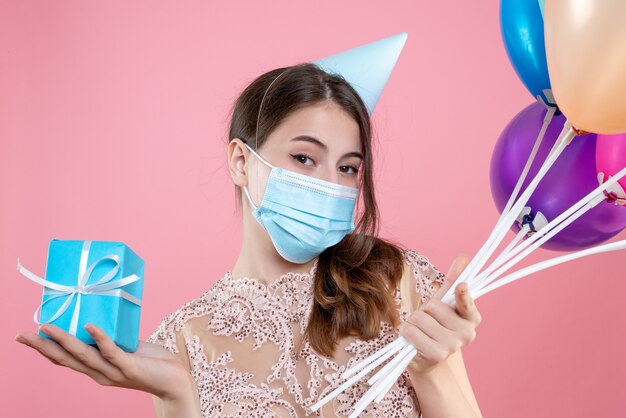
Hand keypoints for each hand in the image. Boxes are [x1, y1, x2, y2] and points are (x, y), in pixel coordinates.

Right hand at [15, 323, 193, 401]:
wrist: (176, 381)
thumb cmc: (153, 362)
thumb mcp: (127, 348)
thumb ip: (113, 339)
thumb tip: (101, 317)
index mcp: (97, 369)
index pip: (65, 360)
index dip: (46, 348)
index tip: (28, 335)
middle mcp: (100, 374)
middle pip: (65, 360)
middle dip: (43, 347)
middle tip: (23, 334)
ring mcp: (114, 372)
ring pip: (83, 355)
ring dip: (65, 340)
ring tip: (48, 326)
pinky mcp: (130, 367)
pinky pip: (112, 351)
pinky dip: (100, 338)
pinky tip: (90, 325)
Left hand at [398, 255, 481, 375]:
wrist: (429, 358)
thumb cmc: (435, 325)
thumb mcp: (442, 302)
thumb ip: (452, 281)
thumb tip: (463, 258)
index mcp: (472, 317)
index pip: (467, 302)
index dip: (463, 294)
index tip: (461, 286)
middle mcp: (467, 333)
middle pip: (433, 306)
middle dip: (423, 310)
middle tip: (427, 321)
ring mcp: (452, 346)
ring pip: (420, 319)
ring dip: (413, 322)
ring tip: (420, 331)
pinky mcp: (436, 355)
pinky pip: (411, 332)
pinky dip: (406, 332)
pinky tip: (414, 340)